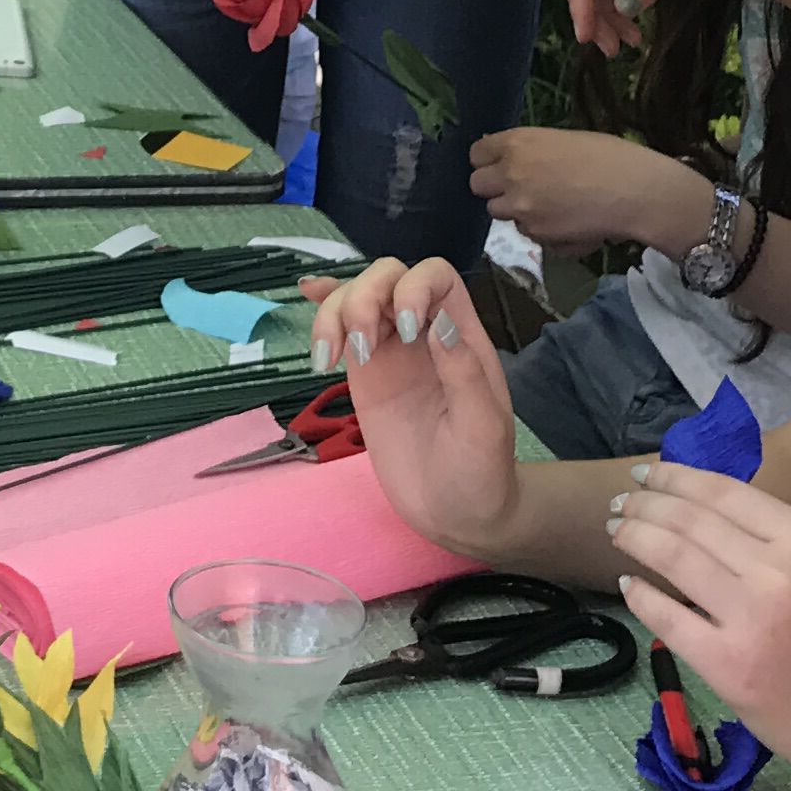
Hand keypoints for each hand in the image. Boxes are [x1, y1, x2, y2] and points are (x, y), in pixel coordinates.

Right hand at [301, 258, 521, 561]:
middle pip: (387, 277)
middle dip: (363, 299)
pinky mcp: (365, 376)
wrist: (457, 513)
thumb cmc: (482, 471)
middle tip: (358, 352)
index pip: (436, 277)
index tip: (404, 331)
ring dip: (334, 314)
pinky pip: (341, 330)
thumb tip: (437, 322)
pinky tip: (307, 294)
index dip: (414, 287)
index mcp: (460, 335)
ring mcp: (391, 351)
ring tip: (327, 359)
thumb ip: (463, 374)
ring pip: (356, 298)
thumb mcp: (483, 428)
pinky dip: (323, 309)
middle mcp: (423, 332)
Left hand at [467, 128, 709, 256]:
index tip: (501, 164)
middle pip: (477, 185)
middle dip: (495, 187)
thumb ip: (530, 150)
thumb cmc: (610, 156)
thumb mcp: (564, 139)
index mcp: (517, 143)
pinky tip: (567, 221)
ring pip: (499, 212)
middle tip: (521, 187)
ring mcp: (521, 208)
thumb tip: (510, 157)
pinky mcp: (537, 234)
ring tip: (549, 205)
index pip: (476, 154)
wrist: (637, 191)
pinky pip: (527, 233)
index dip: (488, 160)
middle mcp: (510, 174)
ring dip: (516, 210)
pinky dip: (540, 230)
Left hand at [605, 464, 790, 790]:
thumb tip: (693, 500)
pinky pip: (665, 615)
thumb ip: (766, 537)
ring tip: (616, 531)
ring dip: (633, 536)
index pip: (722, 491)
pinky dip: (638, 594)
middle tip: (618, 504)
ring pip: (672, 556)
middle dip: (644, 504)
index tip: (644, 473)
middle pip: (689, 519)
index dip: (673, 476)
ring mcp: (751, 617)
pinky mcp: (726, 663)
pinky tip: (627, 583)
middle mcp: (778, 570)